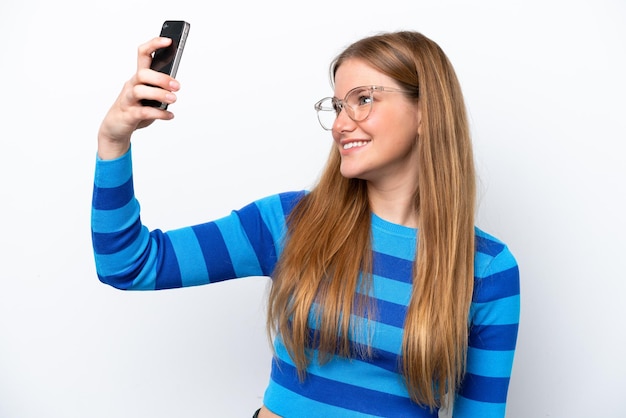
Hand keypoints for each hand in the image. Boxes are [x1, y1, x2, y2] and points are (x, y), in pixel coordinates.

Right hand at [97, 37, 180, 159]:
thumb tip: (176, 84)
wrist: (115, 128)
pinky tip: (169, 115)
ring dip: (159, 94)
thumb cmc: (134, 108)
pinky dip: (158, 114)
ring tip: (174, 99)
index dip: (154, 44)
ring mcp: (128, 100)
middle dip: (161, 78)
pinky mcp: (128, 115)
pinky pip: (143, 112)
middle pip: (142, 73)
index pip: (143, 54)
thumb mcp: (148, 96)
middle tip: (177, 86)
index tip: (169, 41)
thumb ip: (159, 88)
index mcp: (138, 77)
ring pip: (140, 91)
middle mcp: (131, 85)